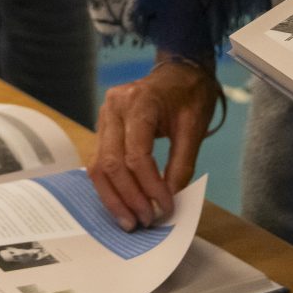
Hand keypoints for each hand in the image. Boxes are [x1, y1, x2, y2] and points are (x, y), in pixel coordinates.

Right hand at [90, 57, 219, 229]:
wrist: (179, 72)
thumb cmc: (189, 96)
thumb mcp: (194, 128)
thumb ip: (181, 164)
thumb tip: (169, 199)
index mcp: (139, 102)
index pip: (137, 154)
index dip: (150, 186)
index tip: (165, 207)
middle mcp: (113, 107)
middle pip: (112, 163)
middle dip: (129, 197)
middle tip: (146, 220)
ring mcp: (103, 117)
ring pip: (98, 166)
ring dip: (114, 198)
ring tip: (131, 221)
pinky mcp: (102, 128)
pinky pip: (99, 162)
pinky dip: (110, 187)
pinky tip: (123, 204)